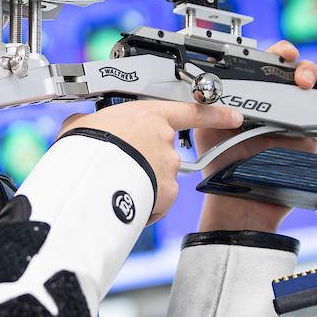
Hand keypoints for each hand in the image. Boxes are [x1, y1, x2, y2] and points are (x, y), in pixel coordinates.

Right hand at [59, 100, 244, 225]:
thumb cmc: (85, 147)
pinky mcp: (166, 194)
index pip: (192, 112)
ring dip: (142, 183)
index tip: (233, 116)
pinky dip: (144, 204)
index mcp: (149, 116)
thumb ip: (95, 122)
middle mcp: (164, 141)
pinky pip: (157, 201)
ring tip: (114, 185)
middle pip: (163, 152)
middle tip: (120, 165)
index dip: (216, 114)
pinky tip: (121, 200)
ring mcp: (168, 169)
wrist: (87, 177)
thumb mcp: (84, 124)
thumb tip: (83, 125)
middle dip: (146, 161)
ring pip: (159, 178)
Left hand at [196, 40, 316, 233]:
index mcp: (249, 98)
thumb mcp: (207, 129)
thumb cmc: (222, 168)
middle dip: (298, 63)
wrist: (242, 200)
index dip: (274, 55)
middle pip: (292, 71)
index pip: (265, 66)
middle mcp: (273, 103)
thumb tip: (206, 86)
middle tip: (298, 73)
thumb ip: (206, 106)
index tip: (280, 54)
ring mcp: (293, 117)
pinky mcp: (310, 134)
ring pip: (311, 85)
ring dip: (315, 74)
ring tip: (310, 81)